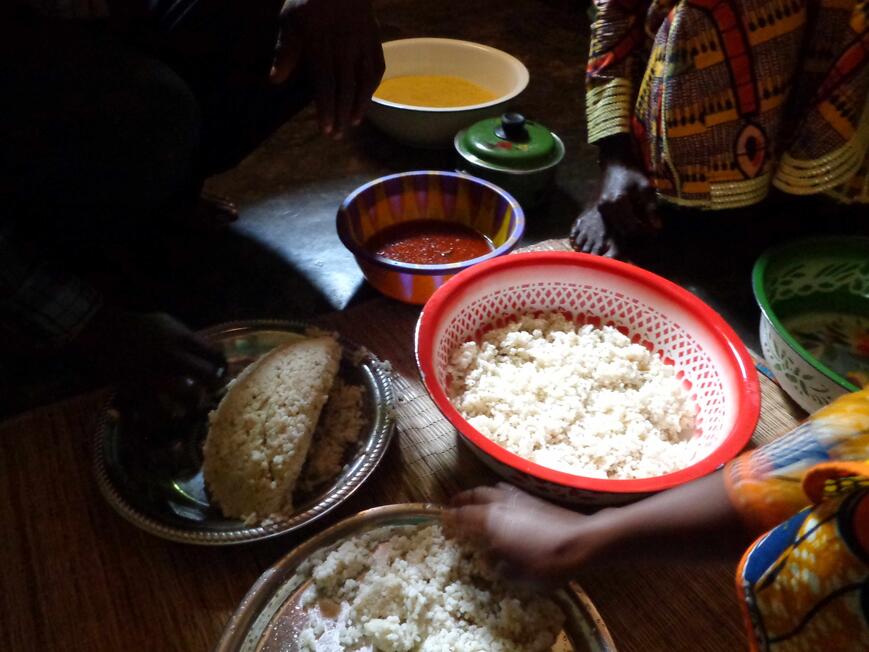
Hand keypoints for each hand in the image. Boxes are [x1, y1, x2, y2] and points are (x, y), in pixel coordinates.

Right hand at [71, 308, 226, 422]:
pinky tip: (168, 420)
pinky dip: (164, 420)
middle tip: (211, 390)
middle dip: (214, 385)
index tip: (221, 372)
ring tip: (191, 406)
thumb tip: (212, 356)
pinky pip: (156, 413)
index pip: (214, 354)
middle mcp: (173, 358)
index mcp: (182, 339)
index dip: (223, 366)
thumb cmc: (142, 327)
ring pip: (187, 398)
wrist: (106, 333)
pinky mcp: (139, 391)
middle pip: (207, 376)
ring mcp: (157, 376)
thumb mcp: (170, 324)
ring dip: (192, 404)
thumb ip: (191, 340)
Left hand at [277, 0, 384, 137]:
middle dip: (342, 114)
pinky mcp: (373, 39)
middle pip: (345, 88)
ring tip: (355, 122)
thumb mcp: (289, 20)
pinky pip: (377, 66)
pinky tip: (369, 97)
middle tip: (339, 135)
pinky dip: (374, 84)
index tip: (326, 128)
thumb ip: (285, 51)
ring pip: (363, 80)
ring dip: (360, 104)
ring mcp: (362, 45)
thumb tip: (275, 79)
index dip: (326, 109)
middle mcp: (344, 50)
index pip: (325, 85)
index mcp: (321, 47)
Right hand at [444, 483, 606, 585]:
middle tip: (452, 504)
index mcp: (491, 522)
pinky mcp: (535, 499)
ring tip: (475, 498)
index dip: (451, 519)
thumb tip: (491, 560)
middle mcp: (501, 505)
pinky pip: (508, 490)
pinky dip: (498, 492)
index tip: (442, 520)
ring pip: (492, 489)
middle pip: (475, 495)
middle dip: (462, 499)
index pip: (463, 517)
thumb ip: (500, 567)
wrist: (582, 542)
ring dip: (480, 493)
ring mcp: (519, 499)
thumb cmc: (547, 563)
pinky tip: (503, 499)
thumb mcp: (518, 575)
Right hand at [571, 138, 659, 255]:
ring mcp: (602, 209)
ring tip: (642, 224)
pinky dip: (623, 224)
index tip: (655, 230)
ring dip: (630, 229)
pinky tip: (631, 219)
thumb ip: (651, 207)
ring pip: (617, 228)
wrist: (614, 164)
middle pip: (624, 230)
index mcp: (619, 201)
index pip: (632, 225)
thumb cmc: (631, 173)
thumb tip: (657, 226)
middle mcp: (608, 207)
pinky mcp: (600, 209)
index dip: (644, 230)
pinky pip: (612, 223)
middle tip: (649, 229)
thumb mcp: (645, 187)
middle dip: (637, 232)